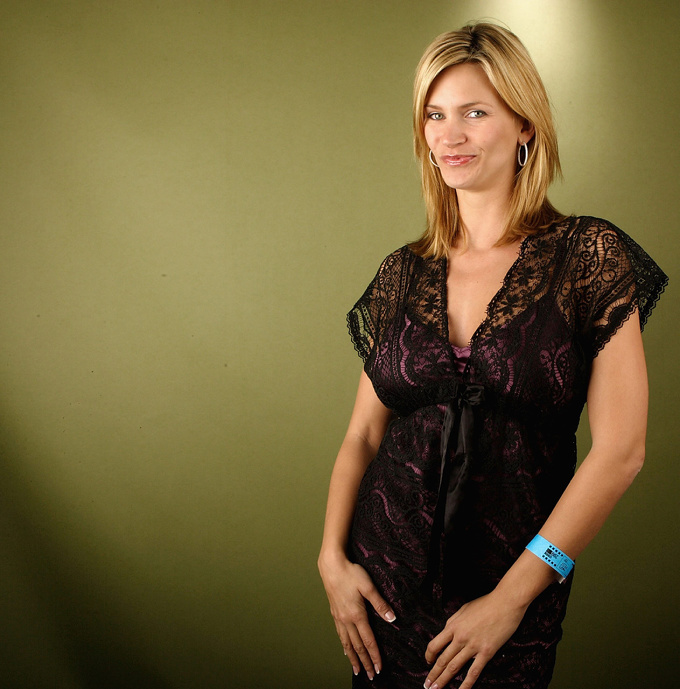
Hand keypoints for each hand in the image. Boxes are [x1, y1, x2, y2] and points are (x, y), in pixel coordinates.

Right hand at [319, 552, 395, 678]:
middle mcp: (346, 619)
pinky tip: (346, 649)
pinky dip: (344, 645)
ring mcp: (339, 617)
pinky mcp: (334, 612)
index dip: (375, 655)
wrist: (331, 565)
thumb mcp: (368, 586)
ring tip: (356, 669)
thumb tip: (392, 618)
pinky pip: (340, 634)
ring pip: (347, 642)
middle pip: (357, 646)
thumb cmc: (351, 573)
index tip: (379, 668)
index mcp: (357, 615)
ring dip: (353, 657)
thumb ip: (380, 603)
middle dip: (365, 661)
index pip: (368, 641)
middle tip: (370, 675)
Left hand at [423, 590, 526, 688]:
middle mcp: (460, 637)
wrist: (505, 603)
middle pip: (442, 660)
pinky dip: (466, 684)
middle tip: (427, 685)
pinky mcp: (486, 653)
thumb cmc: (485, 604)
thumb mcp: (463, 609)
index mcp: (453, 626)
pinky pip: (474, 672)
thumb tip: (447, 631)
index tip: (428, 662)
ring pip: (454, 667)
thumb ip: (454, 622)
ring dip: (444, 680)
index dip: (429, 656)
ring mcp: (473, 646)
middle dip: (433, 674)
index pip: (434, 645)